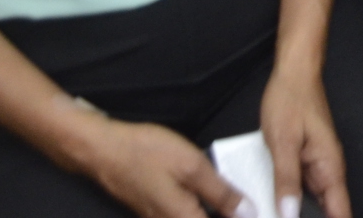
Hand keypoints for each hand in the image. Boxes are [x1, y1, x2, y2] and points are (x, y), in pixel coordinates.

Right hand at [64, 113, 248, 217]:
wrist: (103, 150)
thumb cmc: (146, 154)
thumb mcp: (192, 167)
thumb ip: (221, 193)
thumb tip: (248, 213)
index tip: (258, 214)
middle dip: (229, 215)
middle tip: (250, 206)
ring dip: (216, 212)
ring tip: (238, 203)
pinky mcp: (154, 211)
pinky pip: (186, 216)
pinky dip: (203, 210)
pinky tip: (214, 197)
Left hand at [260, 58, 351, 217]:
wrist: (293, 73)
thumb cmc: (290, 101)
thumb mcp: (283, 143)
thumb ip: (287, 180)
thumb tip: (289, 214)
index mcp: (329, 167)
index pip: (340, 212)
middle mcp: (327, 170)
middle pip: (326, 210)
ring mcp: (315, 165)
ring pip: (311, 201)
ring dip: (297, 212)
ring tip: (272, 215)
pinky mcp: (303, 160)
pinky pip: (299, 186)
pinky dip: (288, 198)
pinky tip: (271, 204)